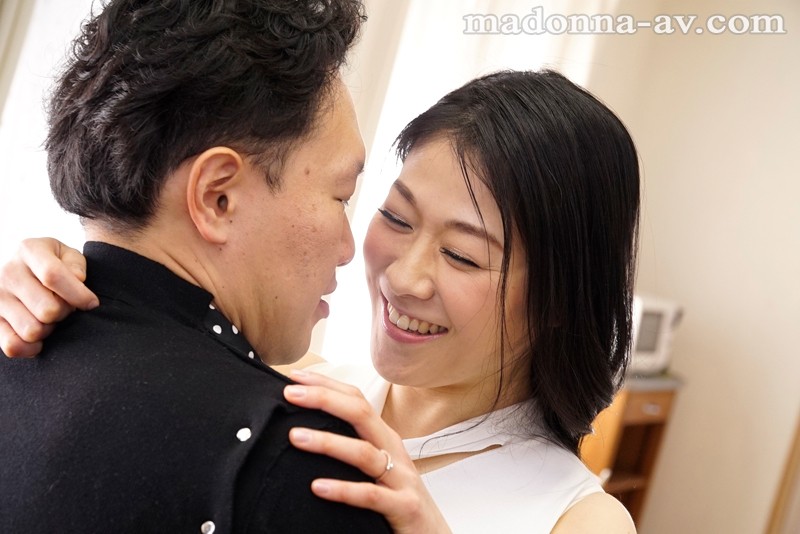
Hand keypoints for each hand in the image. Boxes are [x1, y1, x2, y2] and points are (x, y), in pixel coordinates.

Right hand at [0, 238, 97, 356]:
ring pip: (32, 330)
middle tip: (67, 308)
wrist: (27, 271)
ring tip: (51, 318)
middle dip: (65, 313)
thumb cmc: (57, 264)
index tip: (92, 303)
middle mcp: (8, 272)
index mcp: (29, 250)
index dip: (78, 294)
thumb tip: (77, 280)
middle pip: (47, 309)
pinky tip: (40, 338)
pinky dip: (31, 348)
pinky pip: (12, 346)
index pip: (53, 275)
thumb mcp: (70, 256)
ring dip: (49, 330)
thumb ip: (76, 266)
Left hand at [284, 370, 451, 533]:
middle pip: (360, 414)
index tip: (295, 376)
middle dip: (324, 399)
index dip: (328, 385)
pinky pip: (371, 495)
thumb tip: (309, 432)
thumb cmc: (399, 500)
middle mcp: (394, 451)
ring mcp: (401, 479)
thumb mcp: (378, 468)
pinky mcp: (404, 507)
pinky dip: (343, 490)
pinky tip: (317, 487)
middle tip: (290, 393)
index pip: (356, 400)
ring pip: (363, 453)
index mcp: (385, 438)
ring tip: (295, 436)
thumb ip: (352, 449)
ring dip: (328, 442)